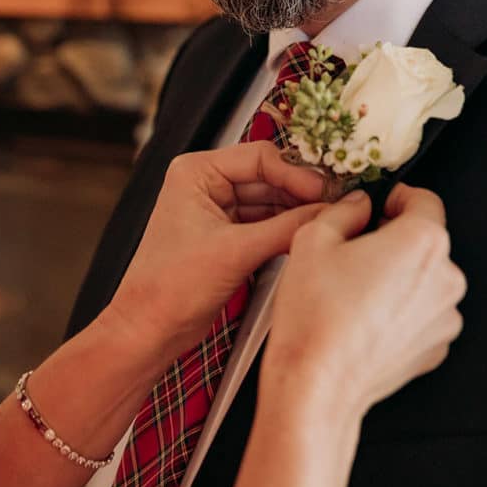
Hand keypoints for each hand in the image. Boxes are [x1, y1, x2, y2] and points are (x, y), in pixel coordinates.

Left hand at [108, 141, 330, 359]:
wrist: (150, 329)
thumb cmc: (169, 287)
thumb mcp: (235, 252)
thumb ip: (286, 228)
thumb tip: (327, 211)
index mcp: (195, 172)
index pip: (259, 157)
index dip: (296, 174)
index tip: (326, 192)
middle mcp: (205, 184)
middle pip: (268, 177)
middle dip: (301, 193)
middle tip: (336, 205)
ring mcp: (217, 210)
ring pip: (270, 201)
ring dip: (297, 212)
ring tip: (328, 221)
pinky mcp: (227, 236)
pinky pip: (265, 223)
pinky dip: (286, 229)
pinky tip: (308, 235)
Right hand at [264, 184, 465, 416]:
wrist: (317, 385)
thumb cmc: (317, 318)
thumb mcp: (313, 238)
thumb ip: (343, 210)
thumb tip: (357, 205)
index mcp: (423, 242)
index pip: (423, 199)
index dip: (395, 197)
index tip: (378, 204)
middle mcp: (445, 279)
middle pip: (424, 242)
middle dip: (392, 240)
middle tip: (352, 250)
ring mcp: (444, 318)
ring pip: (422, 280)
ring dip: (397, 277)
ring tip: (353, 291)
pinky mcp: (434, 347)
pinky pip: (421, 314)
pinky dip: (399, 311)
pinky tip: (364, 317)